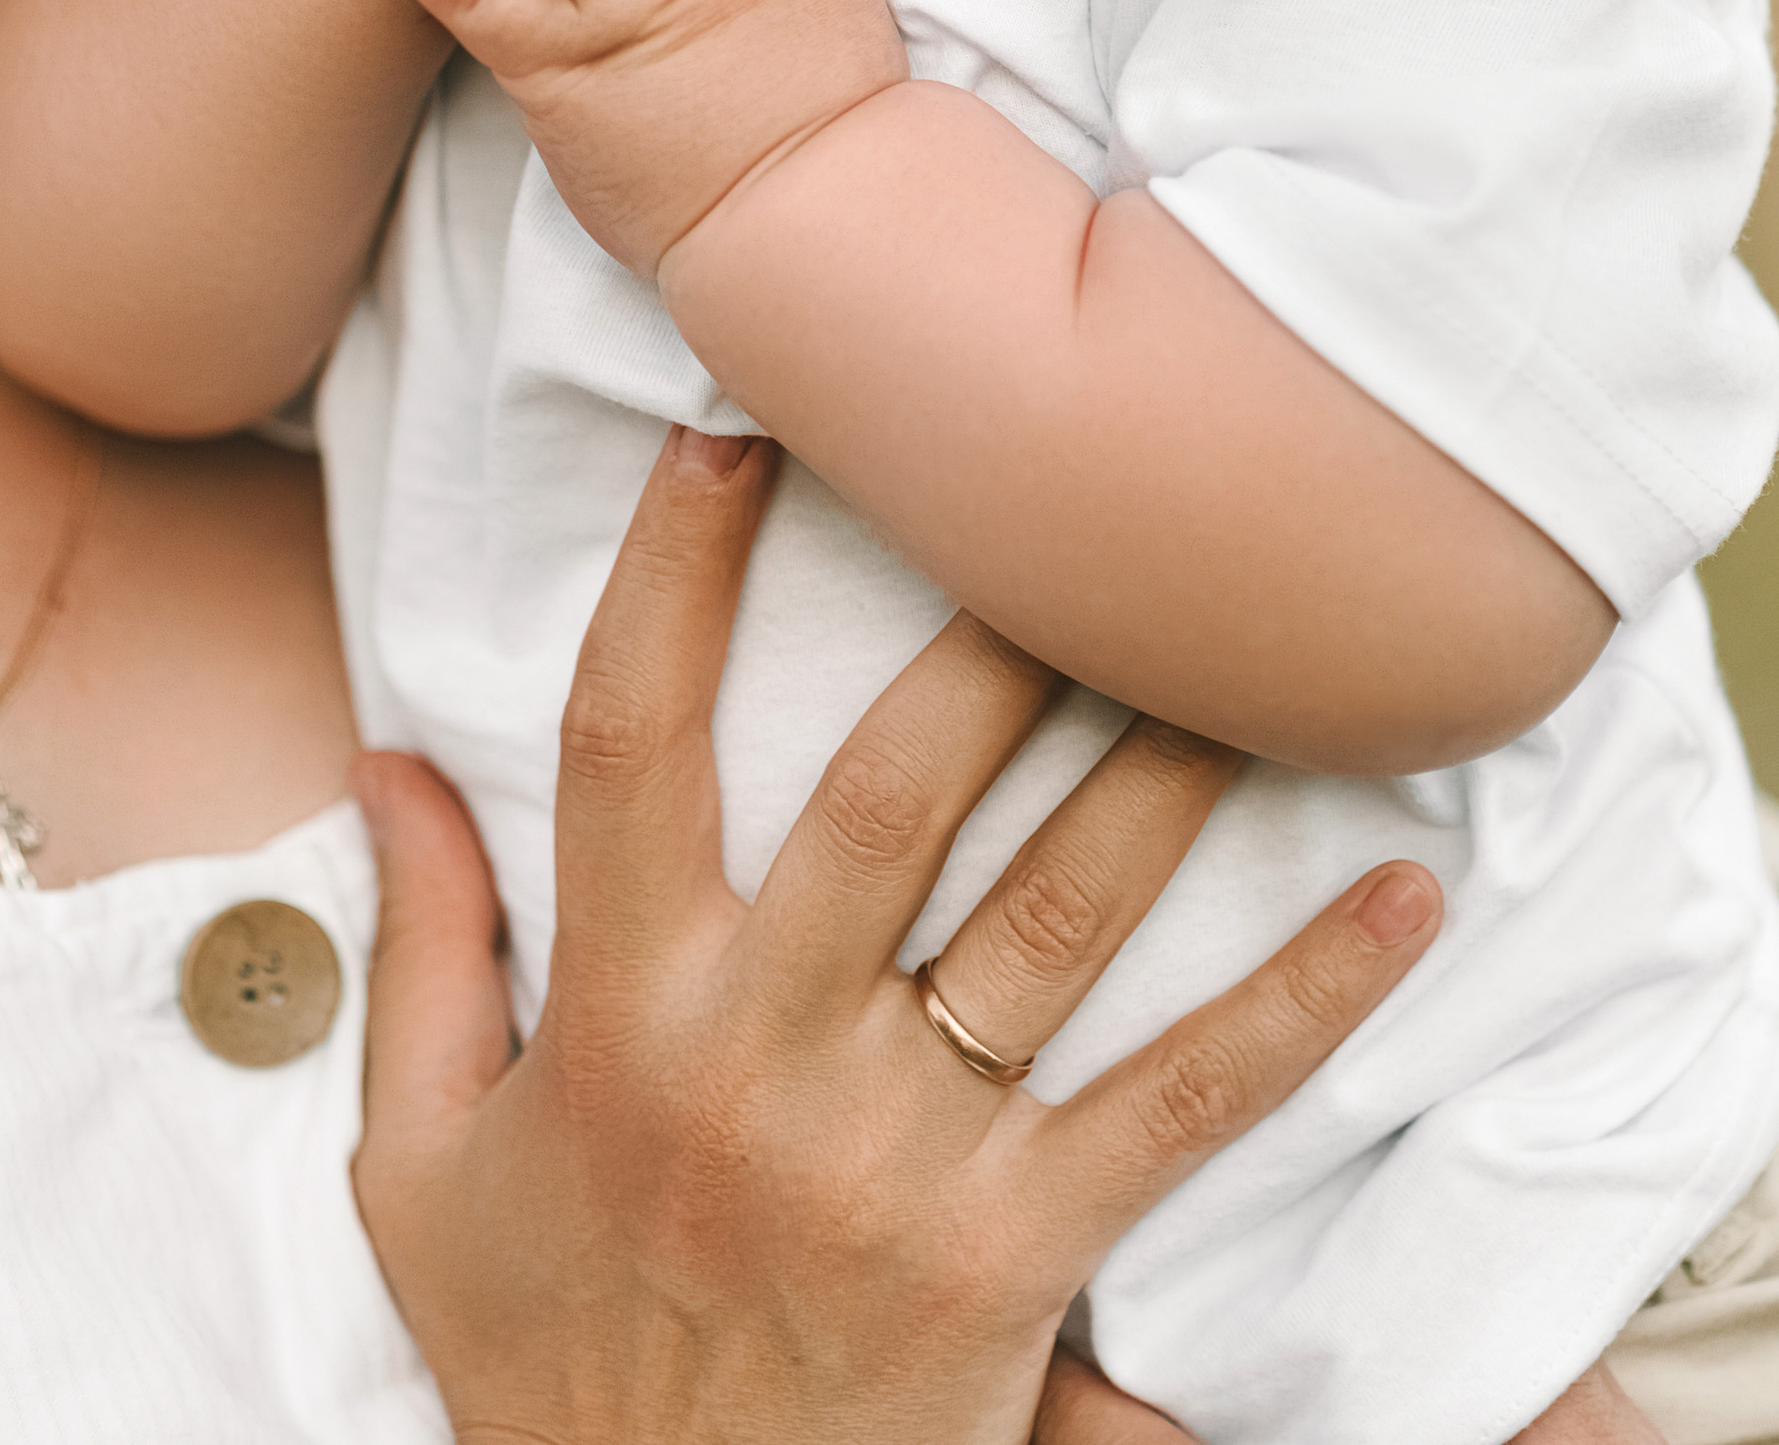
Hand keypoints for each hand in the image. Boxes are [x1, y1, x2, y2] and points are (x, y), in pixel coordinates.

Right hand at [353, 428, 1444, 1444]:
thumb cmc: (543, 1360)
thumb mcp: (421, 1167)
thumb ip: (419, 951)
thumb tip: (378, 753)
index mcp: (618, 1012)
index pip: (624, 740)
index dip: (671, 572)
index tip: (733, 426)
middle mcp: (760, 1062)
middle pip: (885, 794)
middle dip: (983, 628)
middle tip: (1069, 486)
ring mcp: (897, 1159)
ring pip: (1052, 918)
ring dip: (1159, 769)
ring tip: (1249, 636)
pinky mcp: (1016, 1258)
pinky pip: (1183, 1107)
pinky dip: (1303, 1002)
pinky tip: (1400, 896)